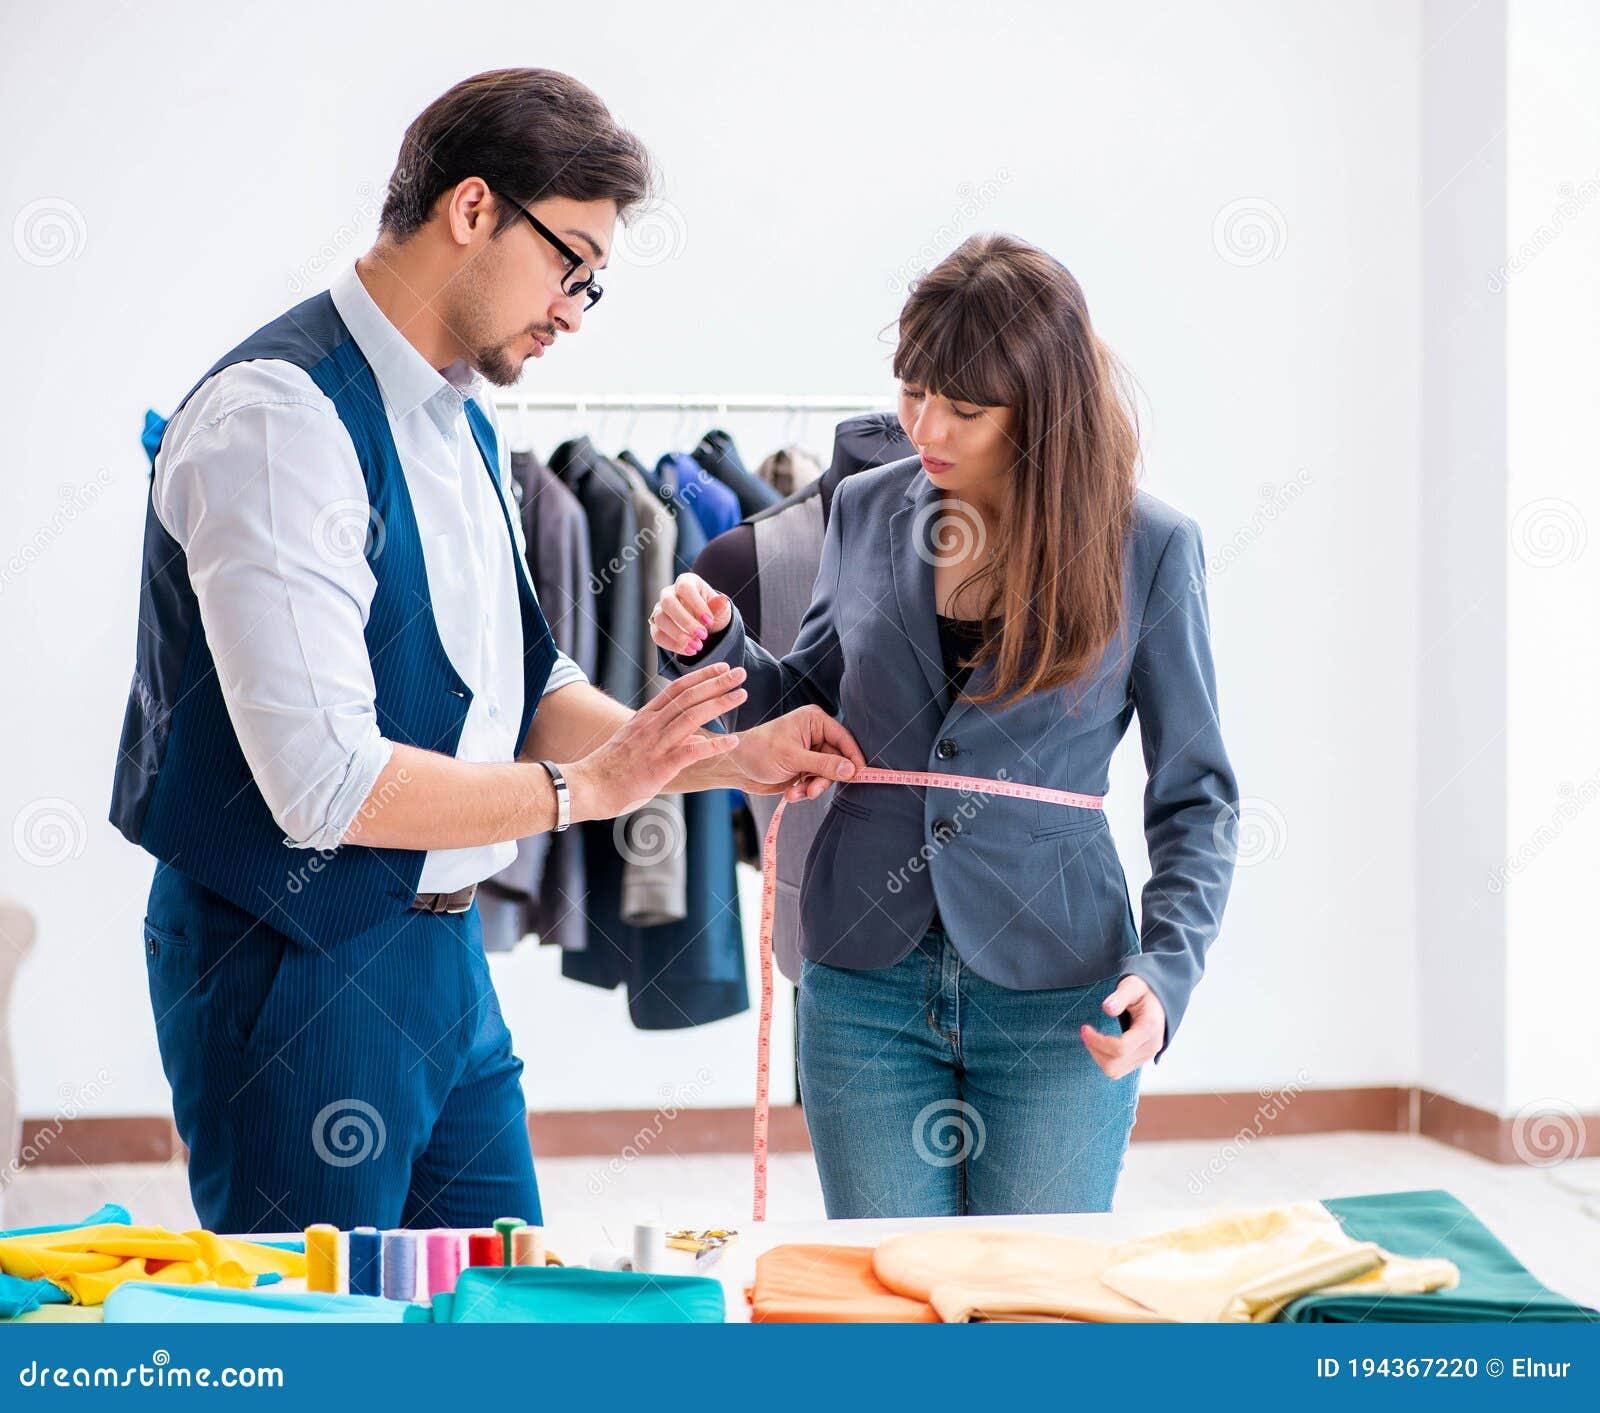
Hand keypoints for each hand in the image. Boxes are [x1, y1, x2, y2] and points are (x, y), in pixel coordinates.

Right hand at [563, 663, 747, 821]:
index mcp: (645, 717)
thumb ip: (665, 737)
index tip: (721, 667)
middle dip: (716, 682)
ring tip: (741, 694)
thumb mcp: (636, 744)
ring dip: (720, 703)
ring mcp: (656, 744)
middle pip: (688, 696)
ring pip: (692, 716)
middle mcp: (651, 725)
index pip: (676, 688)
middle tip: (740, 672)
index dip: (701, 676)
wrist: (588, 786)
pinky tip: (733, 741)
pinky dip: (715, 745)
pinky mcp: (661, 765)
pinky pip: (692, 751)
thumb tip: (697, 736)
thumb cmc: (611, 769)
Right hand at [650, 572, 732, 655]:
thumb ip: (720, 606)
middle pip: (668, 602)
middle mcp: (669, 593)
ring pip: (660, 619)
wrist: (705, 626)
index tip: (709, 621)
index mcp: (686, 582)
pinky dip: (673, 645)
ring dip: (679, 635)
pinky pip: (657, 635)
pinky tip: (689, 651)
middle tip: (703, 636)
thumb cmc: (713, 612)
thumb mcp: (721, 609)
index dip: (696, 604)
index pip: (685, 588)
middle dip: (685, 621)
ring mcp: (659, 609)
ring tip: (697, 646)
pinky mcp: (656, 626)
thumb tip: (722, 600)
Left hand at [727, 705, 865, 801]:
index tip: (859, 776)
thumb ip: (824, 764)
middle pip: (838, 760)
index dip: (853, 758)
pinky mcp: (805, 768)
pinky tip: (791, 793)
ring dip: (813, 787)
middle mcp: (816, 735)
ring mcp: (811, 753)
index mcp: (815, 721)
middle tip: (813, 790)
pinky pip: (817, 782)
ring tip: (796, 793)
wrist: (736, 767)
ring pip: (828, 775)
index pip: (844, 738)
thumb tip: (852, 770)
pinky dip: (806, 790)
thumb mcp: (793, 758)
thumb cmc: (759, 752)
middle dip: (825, 778)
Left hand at [1080, 975, 1165, 1078]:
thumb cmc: (1143, 991)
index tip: (1085, 1028)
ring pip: (1115, 1071)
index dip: (1097, 1041)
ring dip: (1098, 1056)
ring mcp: (1147, 1056)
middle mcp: (1151, 1047)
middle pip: (1115, 1065)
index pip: (1120, 1048)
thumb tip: (1107, 1008)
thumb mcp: (1132, 986)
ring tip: (1092, 1038)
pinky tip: (1101, 1043)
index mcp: (1149, 1029)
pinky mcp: (1141, 1059)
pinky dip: (1105, 1059)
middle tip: (1086, 1032)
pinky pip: (1118, 1069)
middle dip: (1095, 1050)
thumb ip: (1120, 996)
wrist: (1159, 1001)